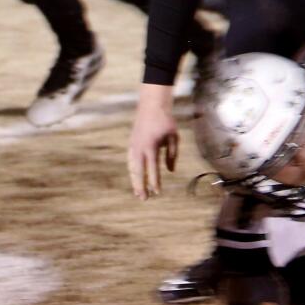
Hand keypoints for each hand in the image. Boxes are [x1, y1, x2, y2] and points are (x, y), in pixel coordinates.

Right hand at [127, 85, 179, 199]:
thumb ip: (172, 155)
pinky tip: (135, 177)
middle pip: (138, 171)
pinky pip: (130, 161)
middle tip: (143, 199)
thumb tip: (170, 171)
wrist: (151, 105)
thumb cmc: (165, 121)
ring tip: (138, 192)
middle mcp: (140, 148)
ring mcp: (133, 145)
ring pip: (132, 167)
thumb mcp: (174, 137)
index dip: (155, 181)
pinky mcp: (131, 143)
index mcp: (151, 147)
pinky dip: (132, 171)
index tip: (157, 192)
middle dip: (140, 186)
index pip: (153, 169)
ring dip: (135, 180)